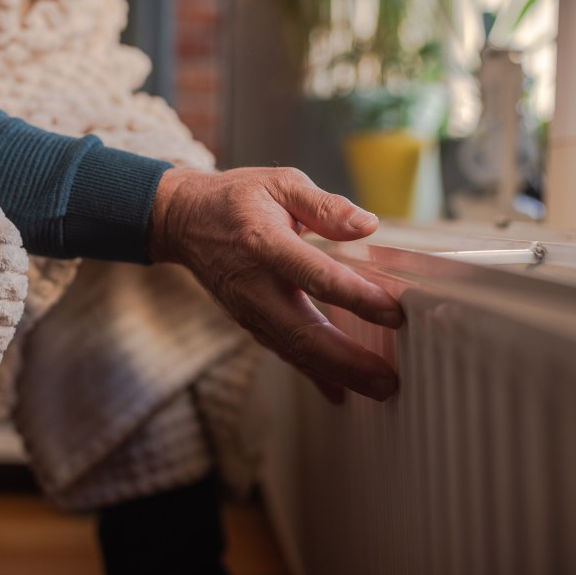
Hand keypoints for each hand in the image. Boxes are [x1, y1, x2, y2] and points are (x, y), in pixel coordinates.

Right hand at [149, 166, 401, 400]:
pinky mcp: (249, 323)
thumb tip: (367, 225)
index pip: (315, 276)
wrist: (182, 221)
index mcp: (264, 243)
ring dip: (337, 374)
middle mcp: (254, 285)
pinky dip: (314, 375)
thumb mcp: (280, 183)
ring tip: (378, 388)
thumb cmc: (236, 199)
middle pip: (303, 333)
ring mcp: (249, 310)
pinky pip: (284, 353)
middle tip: (388, 379)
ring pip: (294, 351)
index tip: (393, 312)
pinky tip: (342, 391)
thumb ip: (324, 205)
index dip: (355, 297)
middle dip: (348, 361)